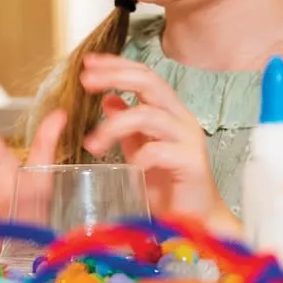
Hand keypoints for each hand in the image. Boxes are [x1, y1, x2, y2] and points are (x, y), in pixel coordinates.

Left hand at [77, 54, 234, 230]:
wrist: (196, 220)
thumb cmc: (167, 186)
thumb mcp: (140, 149)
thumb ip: (127, 127)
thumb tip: (108, 100)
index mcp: (169, 112)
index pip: (144, 76)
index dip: (116, 65)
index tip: (88, 62)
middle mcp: (181, 119)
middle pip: (149, 82)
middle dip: (115, 76)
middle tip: (85, 81)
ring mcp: (188, 139)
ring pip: (149, 115)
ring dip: (114, 126)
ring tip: (92, 144)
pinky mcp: (192, 163)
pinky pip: (160, 151)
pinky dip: (138, 157)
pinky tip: (128, 168)